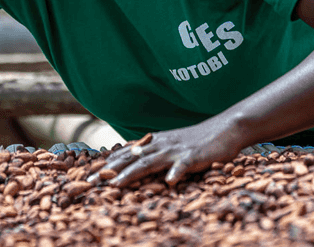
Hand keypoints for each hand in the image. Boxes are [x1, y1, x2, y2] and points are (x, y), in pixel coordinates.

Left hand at [92, 116, 247, 186]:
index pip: (125, 154)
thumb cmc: (198, 140)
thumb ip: (154, 153)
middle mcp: (161, 145)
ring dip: (132, 173)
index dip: (106, 164)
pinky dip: (175, 172)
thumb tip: (133, 160)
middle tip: (89, 181)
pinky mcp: (194, 156)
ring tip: (116, 185)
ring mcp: (176, 150)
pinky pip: (183, 165)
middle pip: (130, 158)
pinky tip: (169, 183)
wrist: (225, 128)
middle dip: (108, 171)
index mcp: (154, 143)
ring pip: (150, 162)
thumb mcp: (171, 145)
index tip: (87, 173)